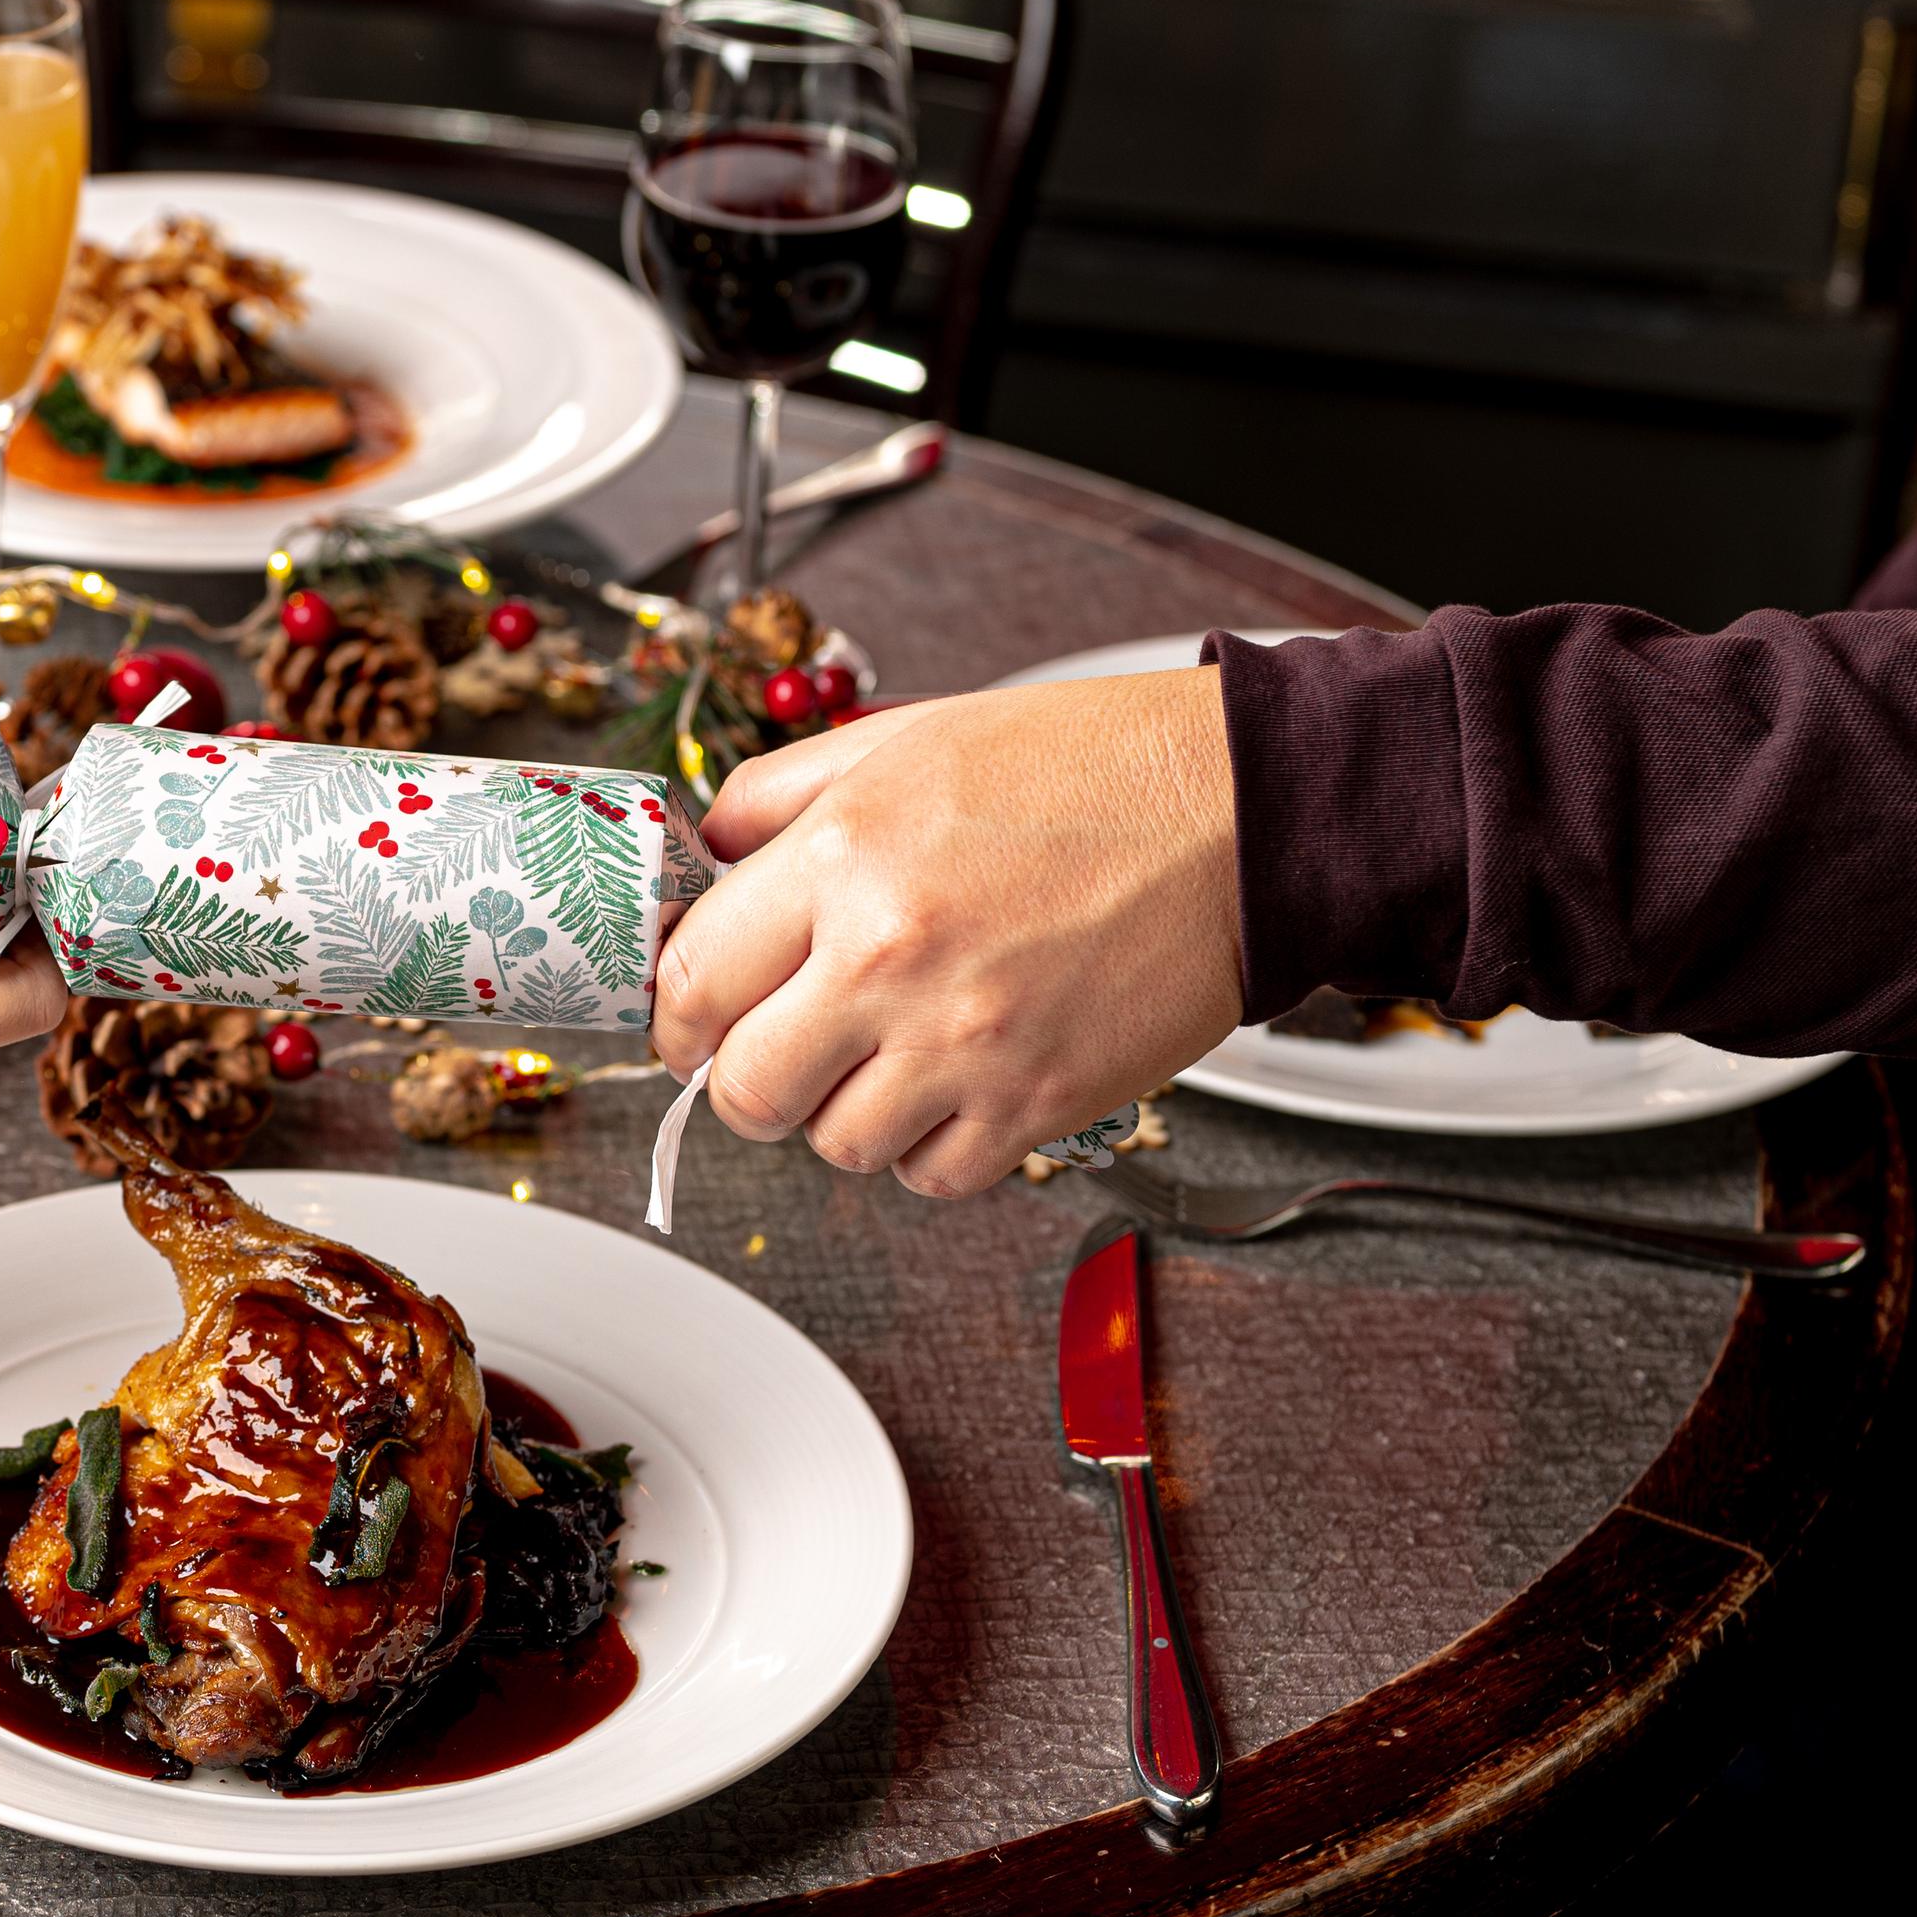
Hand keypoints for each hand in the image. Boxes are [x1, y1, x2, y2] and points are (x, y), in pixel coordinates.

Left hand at [651, 668, 1245, 1195]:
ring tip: (886, 1054)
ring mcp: (966, 1042)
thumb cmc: (1085, 768)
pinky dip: (929, 1147)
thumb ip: (781, 796)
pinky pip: (932, 1176)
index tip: (690, 1019)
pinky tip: (953, 1084)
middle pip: (746, 1091)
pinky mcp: (1038, 1102)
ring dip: (844, 1112)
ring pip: (835, 1146)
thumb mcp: (905, 740)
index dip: (675, 1014)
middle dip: (747, 1079)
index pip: (690, 982)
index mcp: (843, 859)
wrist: (1242, 814)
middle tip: (779, 1049)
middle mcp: (892, 958)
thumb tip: (705, 854)